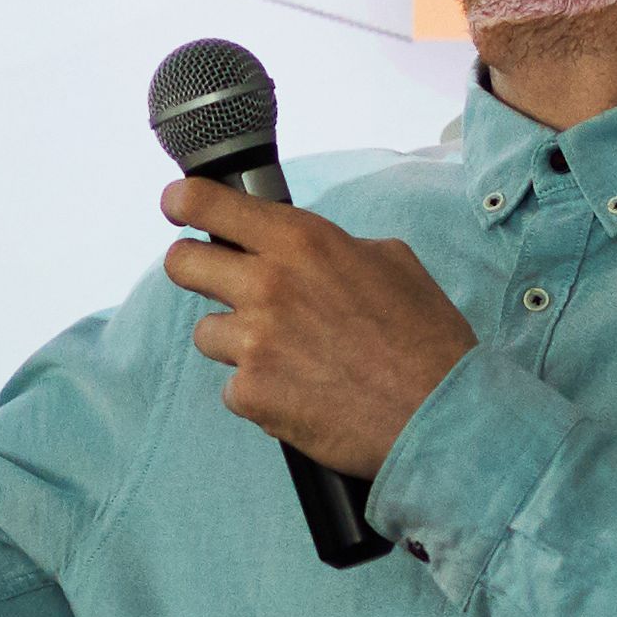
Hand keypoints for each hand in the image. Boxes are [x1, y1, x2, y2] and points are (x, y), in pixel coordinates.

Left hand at [163, 178, 476, 474]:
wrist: (440, 414)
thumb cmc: (426, 340)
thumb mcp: (392, 263)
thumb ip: (336, 248)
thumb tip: (307, 252)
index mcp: (303, 242)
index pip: (210, 203)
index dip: (183, 202)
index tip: (177, 206)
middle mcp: (269, 284)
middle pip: (181, 264)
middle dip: (191, 269)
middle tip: (213, 282)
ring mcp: (254, 342)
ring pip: (207, 333)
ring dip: (238, 344)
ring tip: (291, 359)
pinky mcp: (252, 393)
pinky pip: (234, 389)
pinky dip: (260, 394)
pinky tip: (301, 395)